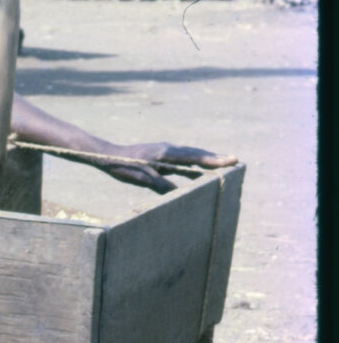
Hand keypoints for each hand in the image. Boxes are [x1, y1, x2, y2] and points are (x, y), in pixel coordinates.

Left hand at [101, 142, 238, 194]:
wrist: (108, 155)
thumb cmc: (123, 166)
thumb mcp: (142, 179)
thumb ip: (160, 184)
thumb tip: (178, 193)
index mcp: (166, 153)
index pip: (195, 157)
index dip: (214, 160)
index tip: (231, 160)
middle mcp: (168, 149)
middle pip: (196, 153)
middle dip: (215, 157)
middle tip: (234, 160)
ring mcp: (164, 150)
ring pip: (190, 154)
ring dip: (205, 159)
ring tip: (222, 165)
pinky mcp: (160, 155)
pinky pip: (181, 159)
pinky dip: (193, 164)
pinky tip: (197, 172)